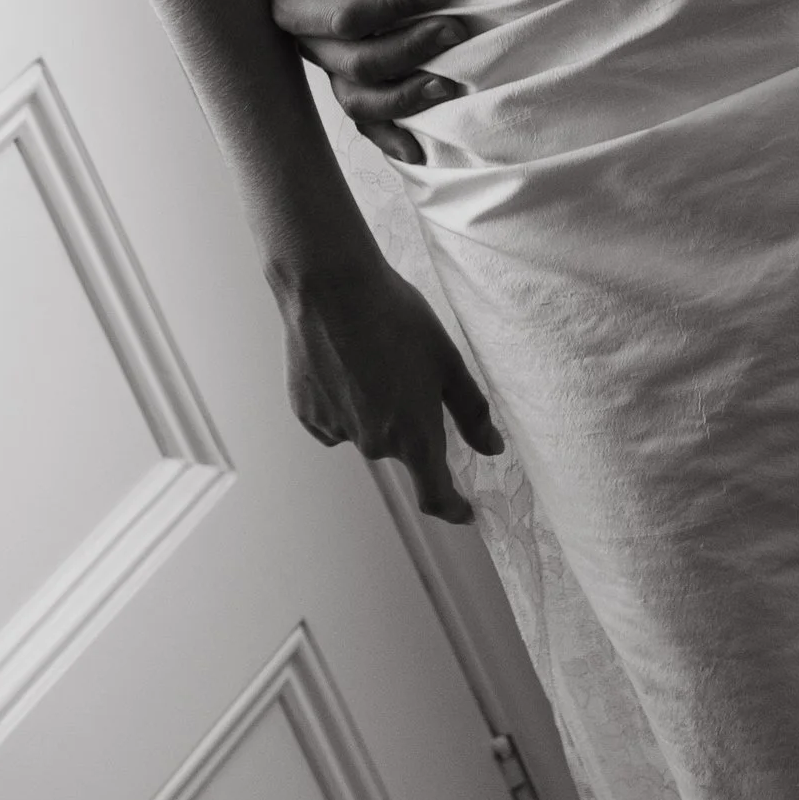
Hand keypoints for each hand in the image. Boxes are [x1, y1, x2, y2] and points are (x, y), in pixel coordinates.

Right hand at [268, 0, 469, 163]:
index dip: (394, 8)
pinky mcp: (342, 74)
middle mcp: (304, 40)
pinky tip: (417, 149)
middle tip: (456, 31)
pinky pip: (360, 117)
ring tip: (449, 85)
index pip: (344, 18)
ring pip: (359, 100)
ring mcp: (325, 62)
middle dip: (412, 50)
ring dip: (406, 96)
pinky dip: (388, 136)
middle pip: (357, 64)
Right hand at [275, 242, 503, 523]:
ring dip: (375, 409)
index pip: (435, 496)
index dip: (453, 508)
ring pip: (366, 431)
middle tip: (409, 372)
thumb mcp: (448, 361)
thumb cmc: (396, 318)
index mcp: (414, 436)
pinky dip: (344, 401)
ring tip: (374, 358)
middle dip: (410, 422)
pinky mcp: (307, 413)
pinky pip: (335, 419)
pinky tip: (344, 363)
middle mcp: (373, 444)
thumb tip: (491, 448)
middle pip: (401, 450)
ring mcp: (336, 430)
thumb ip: (472, 413)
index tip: (464, 511)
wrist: (331, 288)